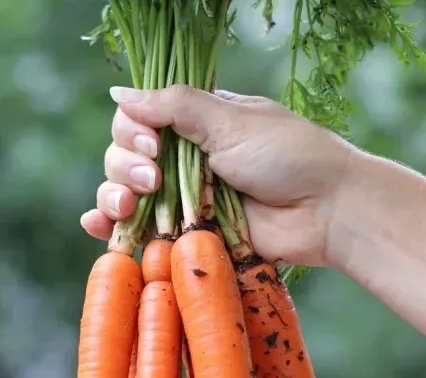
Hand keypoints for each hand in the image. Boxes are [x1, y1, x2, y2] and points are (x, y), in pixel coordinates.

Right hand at [80, 84, 364, 267]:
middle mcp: (184, 158)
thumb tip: (119, 92)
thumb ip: (174, 106)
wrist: (327, 211)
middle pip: (123, 156)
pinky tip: (98, 224)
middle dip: (125, 166)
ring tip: (131, 203)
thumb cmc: (288, 157)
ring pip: (123, 192)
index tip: (153, 144)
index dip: (133, 131)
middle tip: (155, 176)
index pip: (137, 120)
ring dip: (114, 194)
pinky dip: (111, 227)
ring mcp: (183, 199)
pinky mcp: (187, 235)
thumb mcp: (231, 120)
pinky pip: (139, 231)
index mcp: (195, 123)